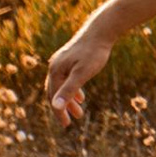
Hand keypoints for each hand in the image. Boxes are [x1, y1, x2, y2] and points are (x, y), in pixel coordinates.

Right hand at [45, 8, 119, 125]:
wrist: (101, 30)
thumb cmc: (93, 52)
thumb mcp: (82, 73)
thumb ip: (69, 90)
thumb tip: (55, 107)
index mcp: (55, 71)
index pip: (54, 97)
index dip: (59, 112)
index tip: (66, 125)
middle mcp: (55, 66)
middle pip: (54, 92)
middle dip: (62, 108)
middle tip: (69, 123)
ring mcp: (61, 62)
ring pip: (62, 86)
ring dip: (69, 100)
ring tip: (79, 112)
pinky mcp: (70, 59)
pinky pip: (67, 79)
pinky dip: (73, 90)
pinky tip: (81, 97)